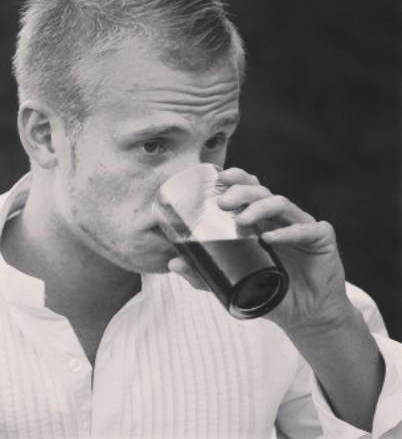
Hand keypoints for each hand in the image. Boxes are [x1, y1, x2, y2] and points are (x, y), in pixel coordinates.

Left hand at [168, 167, 353, 335]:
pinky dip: (288, 231)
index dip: (236, 179)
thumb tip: (172, 263)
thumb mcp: (232, 282)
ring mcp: (301, 225)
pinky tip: (271, 238)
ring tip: (241, 219)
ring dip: (260, 207)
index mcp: (261, 220)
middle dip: (241, 191)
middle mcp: (280, 217)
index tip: (219, 177)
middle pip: (261, 191)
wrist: (304, 315)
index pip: (248, 190)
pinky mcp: (321, 239)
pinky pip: (305, 229)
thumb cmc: (268, 291)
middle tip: (222, 202)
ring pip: (281, 204)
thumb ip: (204, 274)